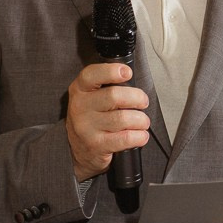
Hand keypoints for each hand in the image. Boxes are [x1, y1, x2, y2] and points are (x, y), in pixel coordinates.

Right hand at [64, 62, 149, 180]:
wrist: (80, 150)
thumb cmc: (93, 118)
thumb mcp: (91, 98)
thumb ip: (107, 85)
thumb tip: (131, 78)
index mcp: (79, 90)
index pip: (91, 75)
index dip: (111, 71)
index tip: (127, 73)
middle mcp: (80, 107)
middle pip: (114, 96)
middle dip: (137, 98)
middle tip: (143, 102)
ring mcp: (86, 127)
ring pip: (123, 118)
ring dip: (141, 120)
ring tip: (142, 122)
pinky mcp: (96, 145)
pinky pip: (126, 138)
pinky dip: (139, 136)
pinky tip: (141, 135)